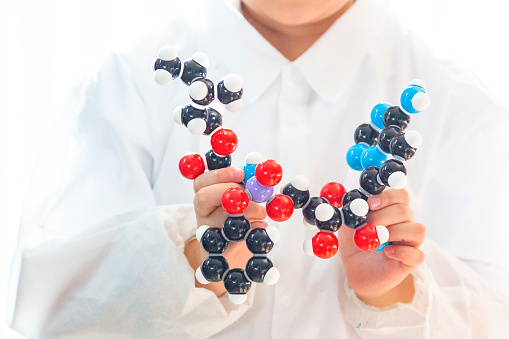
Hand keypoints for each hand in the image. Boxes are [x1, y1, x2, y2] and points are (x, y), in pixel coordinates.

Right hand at [184, 167, 266, 295]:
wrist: (235, 257)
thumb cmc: (240, 220)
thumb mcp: (242, 200)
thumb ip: (246, 186)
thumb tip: (259, 173)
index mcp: (206, 197)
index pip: (201, 181)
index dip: (220, 174)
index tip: (241, 173)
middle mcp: (203, 214)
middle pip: (203, 196)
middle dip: (229, 191)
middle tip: (250, 195)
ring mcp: (208, 233)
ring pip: (220, 217)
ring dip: (246, 211)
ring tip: (262, 212)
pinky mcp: (220, 251)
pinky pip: (234, 238)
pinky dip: (252, 229)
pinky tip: (261, 226)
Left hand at [338, 189, 425, 306]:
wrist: (356, 271)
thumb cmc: (355, 243)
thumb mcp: (349, 224)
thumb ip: (353, 211)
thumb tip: (355, 201)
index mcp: (392, 210)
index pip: (401, 195)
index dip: (387, 197)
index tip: (370, 204)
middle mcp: (406, 223)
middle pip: (405, 211)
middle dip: (384, 215)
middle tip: (368, 223)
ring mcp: (411, 242)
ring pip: (417, 230)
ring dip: (395, 232)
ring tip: (378, 239)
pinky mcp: (411, 262)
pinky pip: (417, 255)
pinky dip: (401, 252)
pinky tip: (387, 253)